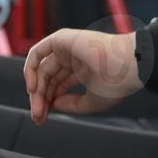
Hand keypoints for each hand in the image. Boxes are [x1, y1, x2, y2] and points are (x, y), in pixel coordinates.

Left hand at [23, 29, 141, 124]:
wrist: (127, 67)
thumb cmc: (117, 82)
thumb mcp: (91, 101)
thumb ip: (71, 104)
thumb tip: (53, 104)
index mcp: (83, 69)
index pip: (58, 86)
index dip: (49, 102)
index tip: (44, 118)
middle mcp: (73, 57)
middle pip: (48, 79)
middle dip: (41, 99)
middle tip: (38, 116)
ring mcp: (66, 48)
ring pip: (41, 69)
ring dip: (36, 90)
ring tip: (37, 108)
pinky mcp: (61, 39)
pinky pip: (38, 52)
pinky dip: (30, 69)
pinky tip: (32, 87)